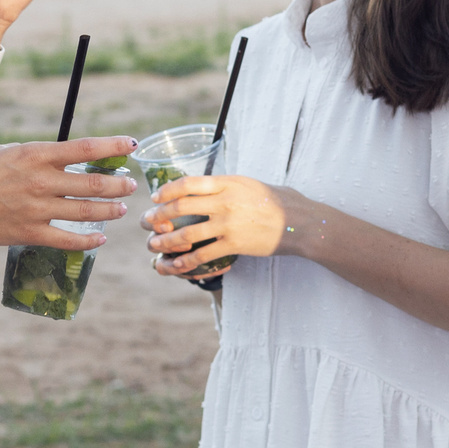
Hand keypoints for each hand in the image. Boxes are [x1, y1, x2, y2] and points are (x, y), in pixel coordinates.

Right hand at [0, 137, 135, 246]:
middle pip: (95, 183)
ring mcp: (37, 209)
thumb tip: (52, 156)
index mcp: (36, 154)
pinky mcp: (30, 233)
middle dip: (119, 185)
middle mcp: (42, 181)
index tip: (131, 145)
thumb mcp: (3, 151)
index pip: (86, 148)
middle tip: (131, 185)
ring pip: (87, 211)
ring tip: (120, 209)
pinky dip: (88, 241)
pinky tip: (99, 239)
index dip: (113, 147)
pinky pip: (68, 240)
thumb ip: (32, 154)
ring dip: (109, 211)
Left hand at [144, 176, 293, 275]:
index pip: (188, 183)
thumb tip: (206, 186)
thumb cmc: (279, 200)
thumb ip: (226, 185)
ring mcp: (228, 224)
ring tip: (154, 245)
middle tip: (147, 222)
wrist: (301, 222)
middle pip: (180, 207)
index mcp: (228, 182)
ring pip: (186, 233)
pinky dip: (184, 262)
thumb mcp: (250, 183)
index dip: (167, 190)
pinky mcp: (234, 245)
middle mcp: (225, 201)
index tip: (156, 197)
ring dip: (165, 241)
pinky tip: (175, 265)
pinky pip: (202, 255)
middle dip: (158, 215)